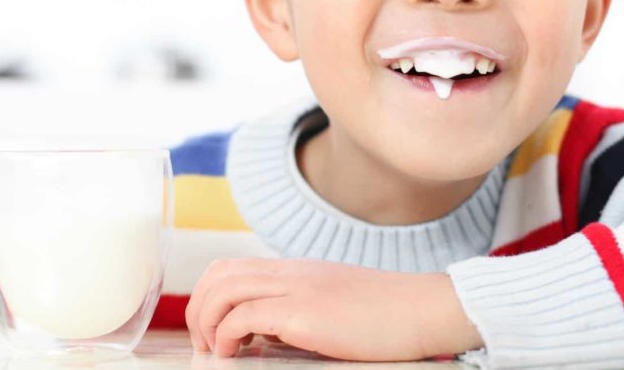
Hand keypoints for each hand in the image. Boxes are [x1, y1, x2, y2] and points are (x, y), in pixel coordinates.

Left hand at [184, 258, 482, 360]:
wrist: (424, 310)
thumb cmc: (389, 317)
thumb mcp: (335, 306)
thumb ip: (298, 314)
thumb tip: (264, 336)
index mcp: (297, 272)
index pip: (232, 267)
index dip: (209, 296)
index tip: (212, 332)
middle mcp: (291, 274)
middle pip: (219, 274)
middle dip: (199, 310)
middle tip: (205, 345)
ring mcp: (297, 289)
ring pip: (223, 290)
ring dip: (206, 323)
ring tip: (215, 352)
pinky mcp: (304, 313)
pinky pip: (244, 316)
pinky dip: (227, 336)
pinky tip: (234, 355)